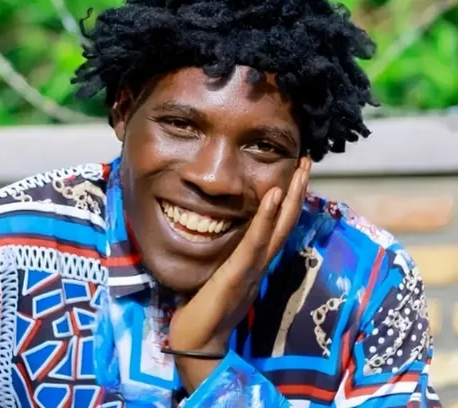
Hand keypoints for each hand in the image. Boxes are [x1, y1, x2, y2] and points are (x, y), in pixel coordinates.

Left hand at [168, 157, 310, 391]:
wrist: (196, 341)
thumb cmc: (205, 307)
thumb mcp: (223, 273)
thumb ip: (233, 256)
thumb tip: (234, 234)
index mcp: (255, 260)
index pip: (277, 226)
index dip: (289, 201)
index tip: (295, 174)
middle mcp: (259, 262)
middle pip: (285, 222)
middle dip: (298, 191)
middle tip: (308, 162)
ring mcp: (252, 268)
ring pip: (277, 229)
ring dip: (290, 198)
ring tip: (300, 170)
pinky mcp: (237, 274)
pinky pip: (254, 243)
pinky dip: (265, 218)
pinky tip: (273, 195)